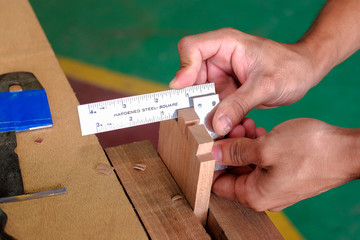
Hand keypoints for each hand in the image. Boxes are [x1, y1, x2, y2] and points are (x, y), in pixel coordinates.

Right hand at [170, 28, 320, 134]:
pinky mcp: (226, 92)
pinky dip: (217, 119)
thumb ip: (239, 104)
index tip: (184, 90)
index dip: (184, 68)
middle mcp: (218, 59)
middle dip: (194, 100)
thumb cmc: (289, 68)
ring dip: (206, 114)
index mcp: (225, 44)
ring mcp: (221, 77)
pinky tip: (229, 128)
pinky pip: (213, 107)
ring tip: (219, 128)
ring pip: (200, 96)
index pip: (191, 48)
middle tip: (199, 121)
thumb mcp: (264, 86)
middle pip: (191, 78)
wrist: (304, 74)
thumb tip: (216, 125)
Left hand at [212, 118, 359, 210]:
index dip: (212, 161)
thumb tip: (215, 152)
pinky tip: (259, 130)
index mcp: (254, 195)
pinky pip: (263, 162)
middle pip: (233, 171)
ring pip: (248, 164)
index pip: (218, 183)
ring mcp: (274, 186)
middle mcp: (262, 195)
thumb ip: (236, 151)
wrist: (347, 152)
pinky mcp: (284, 175)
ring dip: (243, 144)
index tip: (210, 142)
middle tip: (233, 127)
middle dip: (230, 147)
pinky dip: (257, 147)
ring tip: (247, 124)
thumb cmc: (310, 151)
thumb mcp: (264, 147)